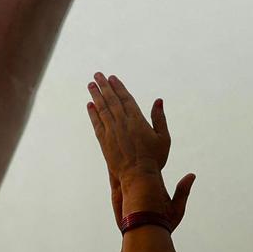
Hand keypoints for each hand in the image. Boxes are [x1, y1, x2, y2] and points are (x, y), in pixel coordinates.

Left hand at [86, 75, 184, 211]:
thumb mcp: (163, 138)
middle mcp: (123, 123)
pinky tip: (90, 106)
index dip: (118, 87)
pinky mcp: (104, 142)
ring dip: (96, 96)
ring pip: (102, 109)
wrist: (138, 176)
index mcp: (137, 120)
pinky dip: (93, 114)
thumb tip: (158, 100)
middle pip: (111, 100)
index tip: (112, 77)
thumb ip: (159, 118)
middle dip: (104, 86)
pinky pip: (97, 124)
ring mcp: (112, 132)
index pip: (125, 99)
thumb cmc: (154, 158)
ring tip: (90, 85)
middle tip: (97, 75)